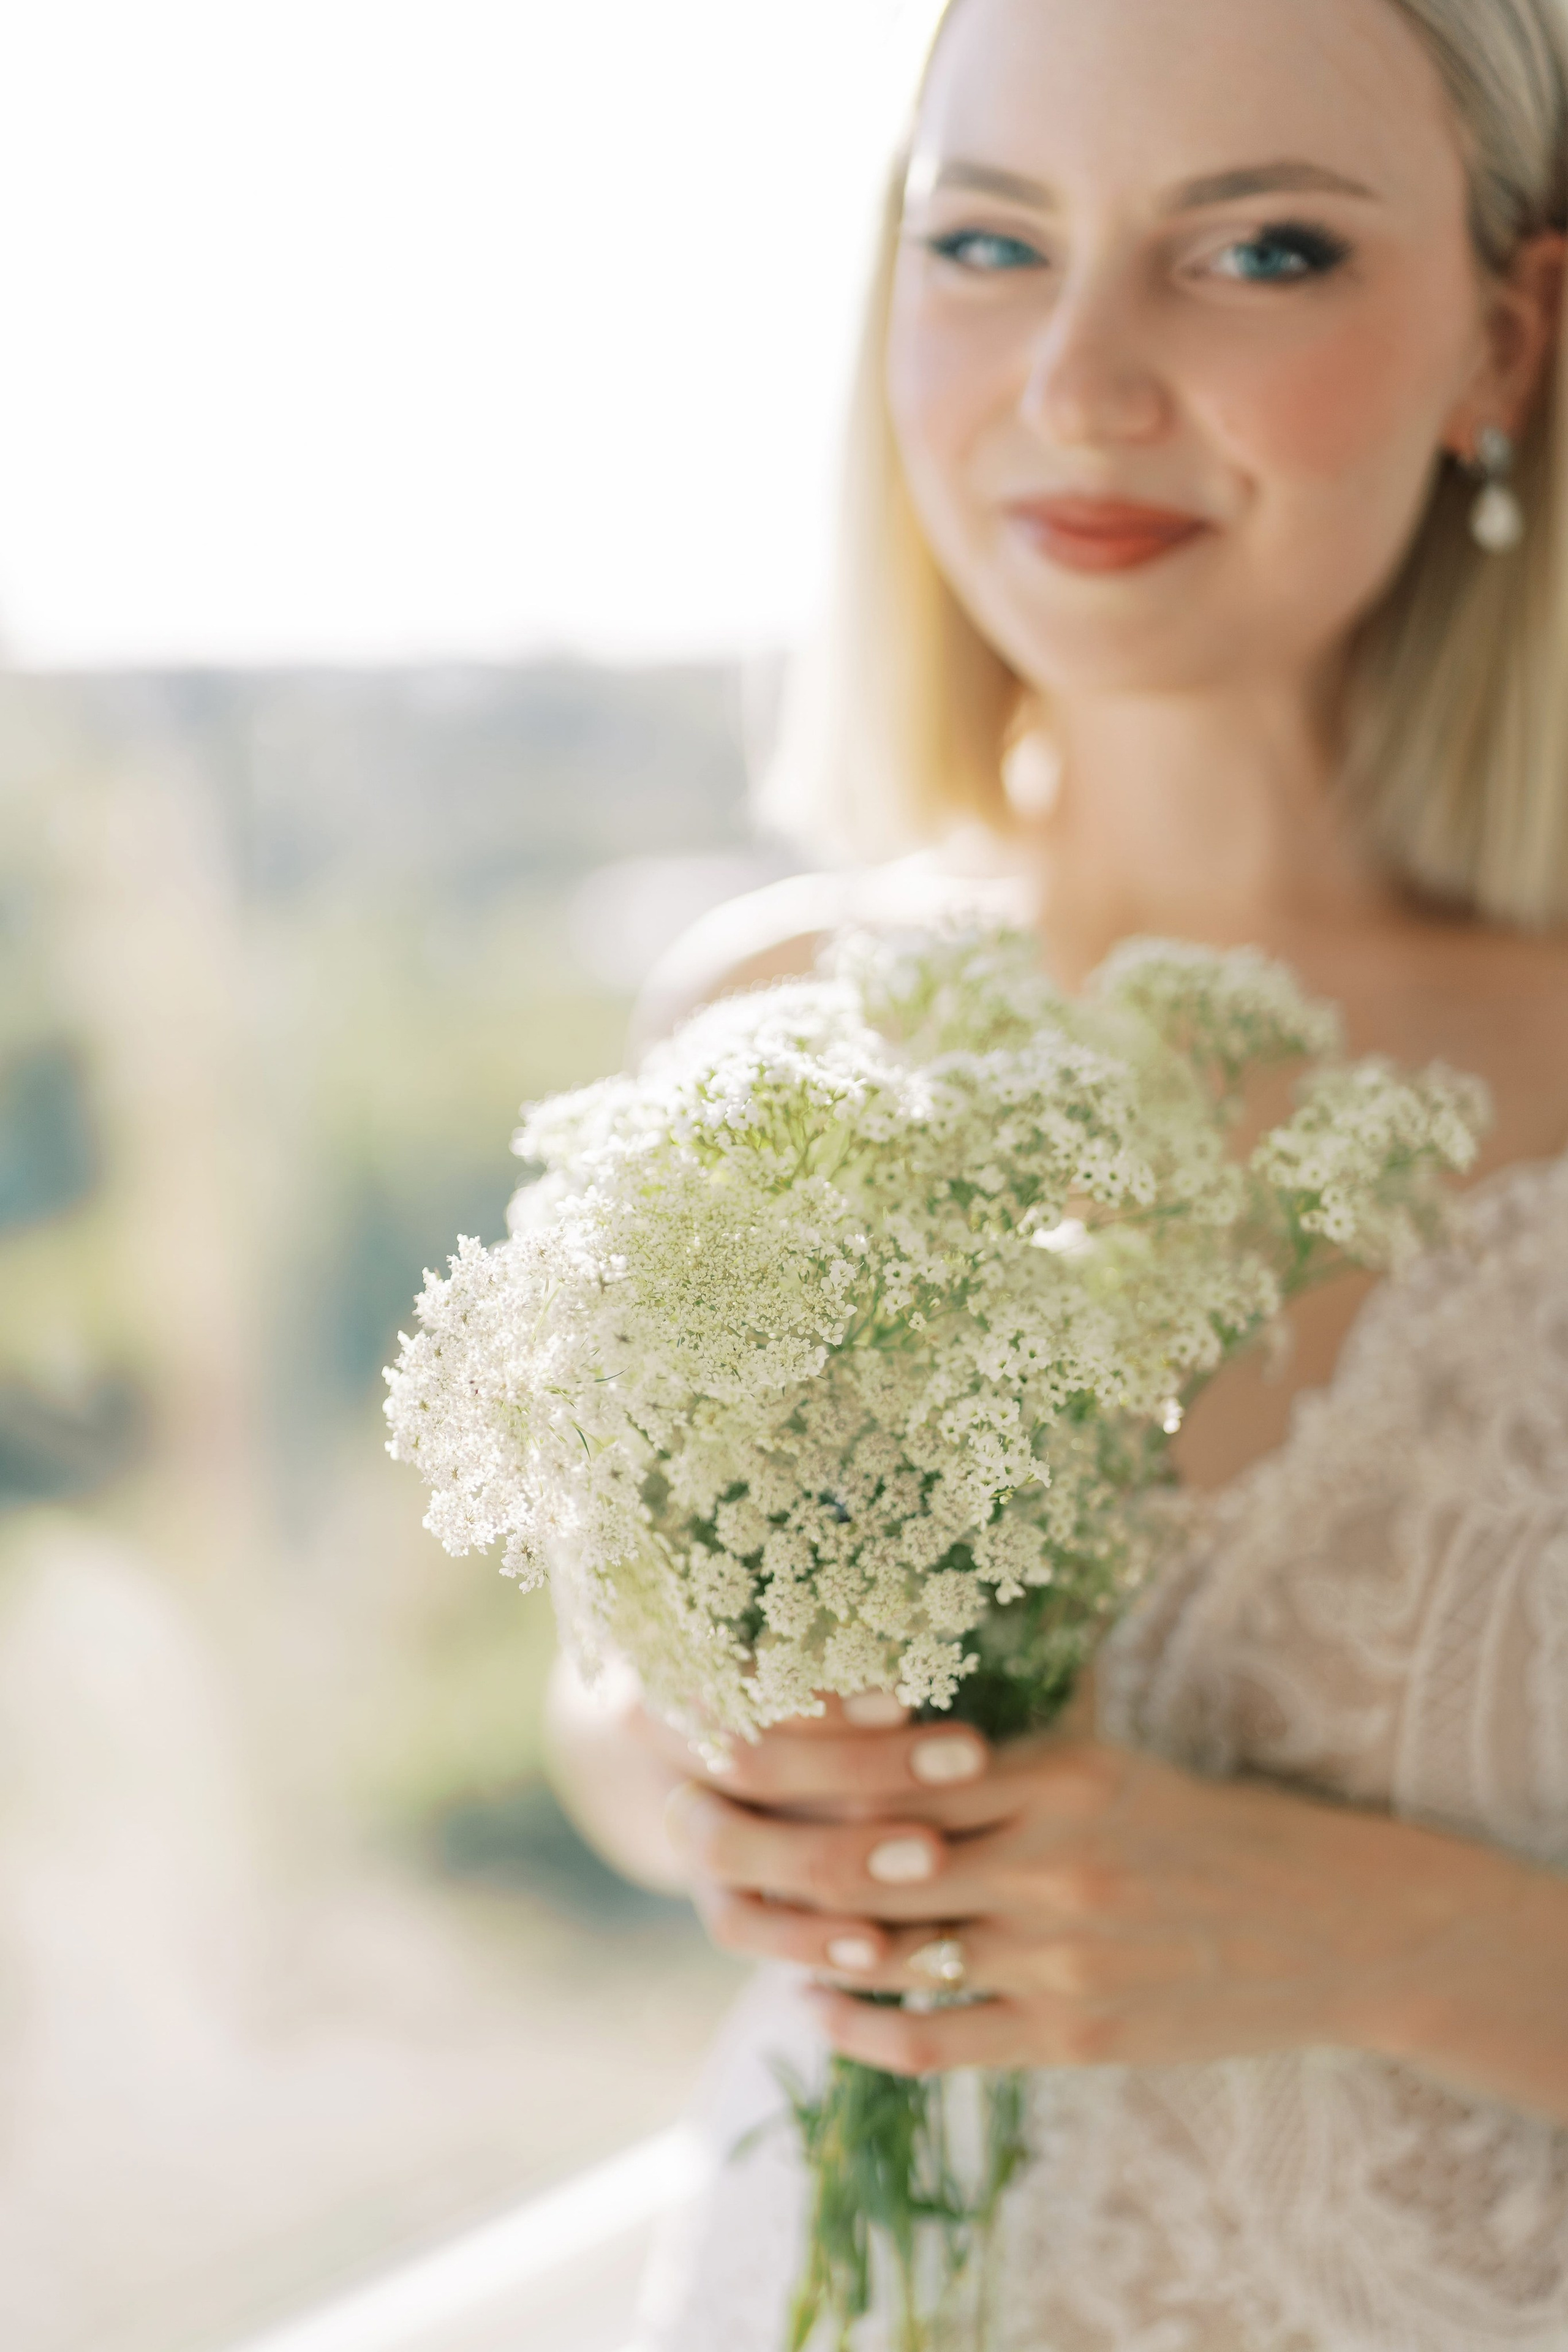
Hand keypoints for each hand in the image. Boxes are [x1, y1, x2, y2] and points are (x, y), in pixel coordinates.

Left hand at [660, 1703, 1525, 2080]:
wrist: (1324, 1924)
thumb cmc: (1201, 1825)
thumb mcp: (1111, 1754)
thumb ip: (1016, 1726)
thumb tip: (906, 1690)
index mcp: (1057, 1772)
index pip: (889, 1765)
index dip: (797, 1763)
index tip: (729, 1752)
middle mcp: (1052, 1860)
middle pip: (870, 1859)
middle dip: (775, 1852)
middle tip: (707, 1842)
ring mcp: (1062, 1956)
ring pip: (894, 1952)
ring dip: (811, 1944)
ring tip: (758, 1930)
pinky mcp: (1075, 2036)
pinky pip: (939, 2041)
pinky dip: (866, 2031)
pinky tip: (825, 2012)